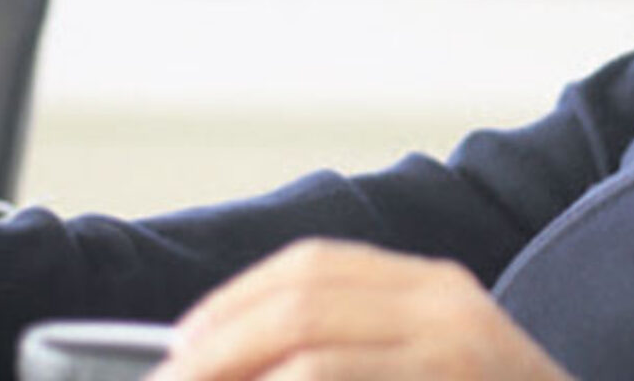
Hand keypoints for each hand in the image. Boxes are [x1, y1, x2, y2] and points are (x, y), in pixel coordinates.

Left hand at [149, 239, 572, 379]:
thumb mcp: (438, 367)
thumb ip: (362, 351)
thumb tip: (245, 364)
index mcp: (435, 288)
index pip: (315, 264)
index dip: (235, 301)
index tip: (181, 346)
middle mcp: (446, 303)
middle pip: (302, 298)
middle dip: (215, 347)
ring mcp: (451, 348)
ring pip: (308, 350)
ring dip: (227, 378)